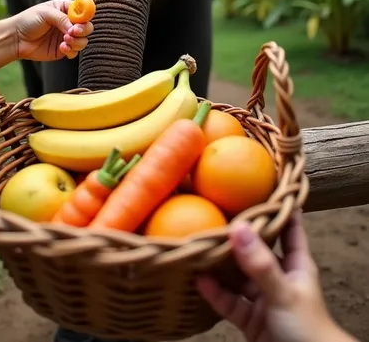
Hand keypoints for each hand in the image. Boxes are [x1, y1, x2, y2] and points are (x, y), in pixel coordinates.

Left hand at [12, 0, 93, 61]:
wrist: (16, 39)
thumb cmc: (28, 20)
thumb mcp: (45, 14)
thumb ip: (62, 19)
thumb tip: (75, 28)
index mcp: (65, 9)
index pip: (83, 10)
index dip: (85, 15)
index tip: (81, 20)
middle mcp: (68, 23)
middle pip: (87, 26)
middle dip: (83, 30)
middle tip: (74, 32)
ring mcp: (66, 37)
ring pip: (83, 40)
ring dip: (77, 41)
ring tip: (65, 40)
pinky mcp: (63, 50)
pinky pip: (75, 52)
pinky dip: (71, 51)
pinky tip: (62, 48)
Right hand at [197, 211, 354, 341]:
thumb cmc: (309, 332)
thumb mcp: (284, 293)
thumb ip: (260, 264)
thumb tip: (238, 227)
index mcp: (297, 264)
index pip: (289, 225)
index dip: (279, 205)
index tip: (260, 182)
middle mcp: (279, 276)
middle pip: (256, 248)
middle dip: (237, 233)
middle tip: (214, 210)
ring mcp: (263, 298)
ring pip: (238, 275)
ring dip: (220, 264)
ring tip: (199, 244)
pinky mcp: (249, 319)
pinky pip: (228, 301)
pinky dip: (214, 292)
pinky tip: (199, 279)